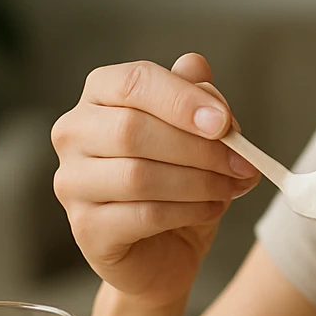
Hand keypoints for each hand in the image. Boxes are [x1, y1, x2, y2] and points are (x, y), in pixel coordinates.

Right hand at [51, 52, 260, 307]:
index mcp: (100, 95)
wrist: (167, 248)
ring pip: (138, 176)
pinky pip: (144, 215)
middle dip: (198, 147)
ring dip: (199, 181)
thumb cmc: (180, 178)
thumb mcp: (200, 132)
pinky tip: (212, 208)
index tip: (224, 122)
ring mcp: (72, 183)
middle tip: (242, 162)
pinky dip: (189, 210)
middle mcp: (74, 134)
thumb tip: (196, 67)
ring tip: (230, 186)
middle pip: (132, 130)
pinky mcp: (87, 228)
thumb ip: (199, 98)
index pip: (133, 81)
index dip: (181, 99)